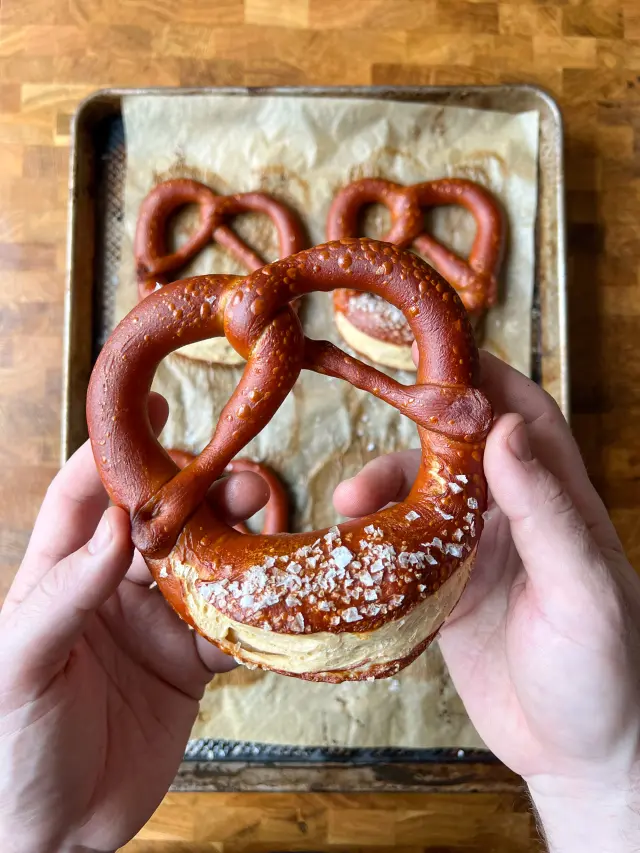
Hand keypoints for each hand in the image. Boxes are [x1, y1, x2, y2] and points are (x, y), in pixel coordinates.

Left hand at [0, 394, 262, 852]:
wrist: (51, 836)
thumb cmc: (9, 750)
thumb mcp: (21, 666)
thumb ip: (64, 594)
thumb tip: (120, 528)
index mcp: (59, 579)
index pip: (86, 498)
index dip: (116, 450)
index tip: (151, 406)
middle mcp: (108, 592)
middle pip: (161, 524)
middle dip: (200, 493)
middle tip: (238, 477)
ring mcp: (151, 626)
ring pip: (203, 566)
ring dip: (236, 541)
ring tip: (264, 516)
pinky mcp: (186, 666)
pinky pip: (228, 627)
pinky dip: (255, 609)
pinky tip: (277, 592)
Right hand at [335, 352, 639, 851]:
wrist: (580, 754)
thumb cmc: (605, 672)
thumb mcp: (583, 590)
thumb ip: (546, 510)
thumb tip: (503, 430)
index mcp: (558, 501)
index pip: (522, 414)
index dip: (481, 374)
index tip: (432, 346)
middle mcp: (516, 516)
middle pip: (458, 448)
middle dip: (411, 428)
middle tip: (366, 406)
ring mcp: (478, 553)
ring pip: (421, 496)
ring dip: (383, 488)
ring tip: (349, 503)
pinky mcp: (446, 592)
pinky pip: (403, 550)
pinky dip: (374, 541)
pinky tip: (353, 546)